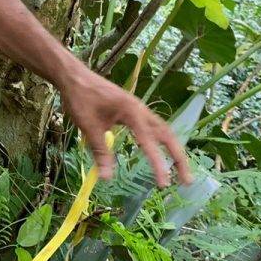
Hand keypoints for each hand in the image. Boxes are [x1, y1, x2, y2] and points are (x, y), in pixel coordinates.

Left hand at [58, 64, 191, 185]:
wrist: (74, 76)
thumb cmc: (81, 99)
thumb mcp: (89, 127)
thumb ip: (100, 152)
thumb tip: (108, 179)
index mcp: (132, 112)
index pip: (149, 142)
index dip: (158, 164)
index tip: (163, 184)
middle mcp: (141, 109)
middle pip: (167, 135)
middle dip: (178, 157)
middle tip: (186, 181)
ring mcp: (139, 108)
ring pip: (163, 130)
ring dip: (173, 149)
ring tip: (179, 170)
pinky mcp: (133, 109)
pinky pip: (153, 126)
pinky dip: (161, 140)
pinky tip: (159, 151)